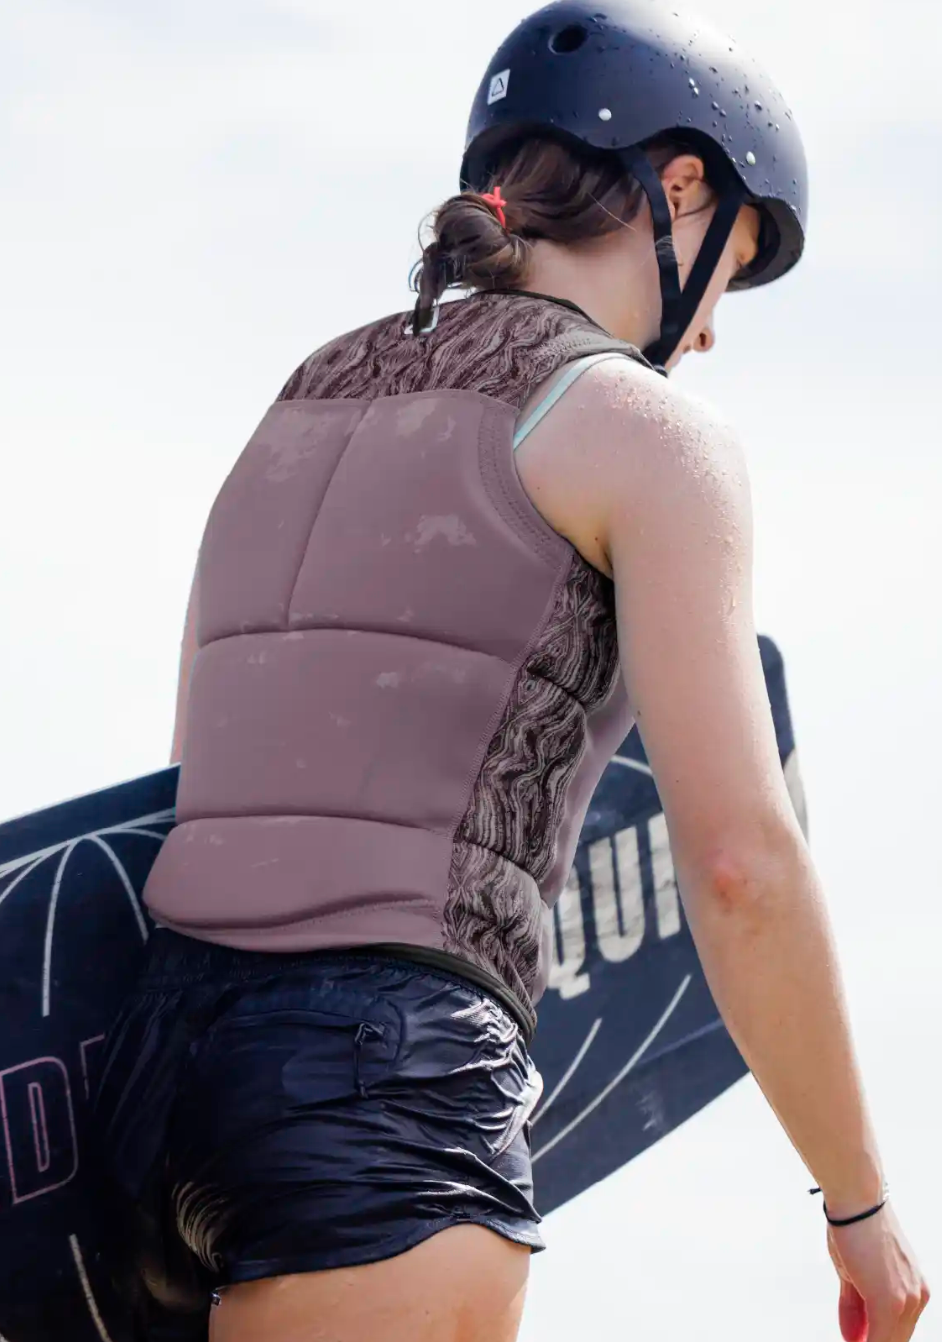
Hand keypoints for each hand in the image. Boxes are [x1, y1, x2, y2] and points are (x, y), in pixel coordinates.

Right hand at [826, 1205, 929, 1340]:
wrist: (857, 1201)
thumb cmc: (854, 1229)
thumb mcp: (854, 1274)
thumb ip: (855, 1309)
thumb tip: (852, 1338)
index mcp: (914, 1290)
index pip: (897, 1331)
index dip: (874, 1338)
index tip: (859, 1338)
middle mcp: (917, 1298)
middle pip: (895, 1339)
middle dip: (871, 1341)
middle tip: (853, 1340)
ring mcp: (906, 1301)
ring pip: (888, 1340)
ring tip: (851, 1339)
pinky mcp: (890, 1303)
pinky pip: (878, 1339)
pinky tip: (852, 1341)